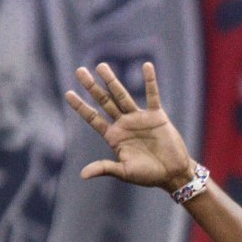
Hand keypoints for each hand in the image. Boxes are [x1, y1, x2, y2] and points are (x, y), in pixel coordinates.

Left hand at [65, 62, 194, 191]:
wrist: (174, 174)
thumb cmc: (148, 175)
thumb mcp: (125, 172)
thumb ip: (105, 168)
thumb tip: (83, 175)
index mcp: (114, 136)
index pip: (93, 118)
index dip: (81, 106)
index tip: (68, 94)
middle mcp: (124, 124)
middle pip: (104, 101)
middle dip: (92, 87)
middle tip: (79, 71)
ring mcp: (139, 118)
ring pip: (122, 95)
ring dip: (112, 81)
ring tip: (101, 66)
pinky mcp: (157, 116)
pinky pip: (152, 96)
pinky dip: (150, 81)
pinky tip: (147, 66)